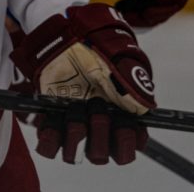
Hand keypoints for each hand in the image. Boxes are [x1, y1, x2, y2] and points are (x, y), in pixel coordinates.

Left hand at [11, 4, 155, 163]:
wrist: (69, 38)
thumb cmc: (100, 50)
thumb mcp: (122, 62)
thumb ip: (135, 84)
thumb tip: (144, 108)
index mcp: (122, 118)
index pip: (130, 147)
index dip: (126, 141)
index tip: (122, 124)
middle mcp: (98, 128)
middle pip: (102, 155)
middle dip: (100, 132)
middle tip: (96, 105)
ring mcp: (75, 126)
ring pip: (77, 155)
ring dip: (76, 134)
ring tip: (74, 108)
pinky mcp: (53, 122)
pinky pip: (50, 147)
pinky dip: (51, 138)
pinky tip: (54, 120)